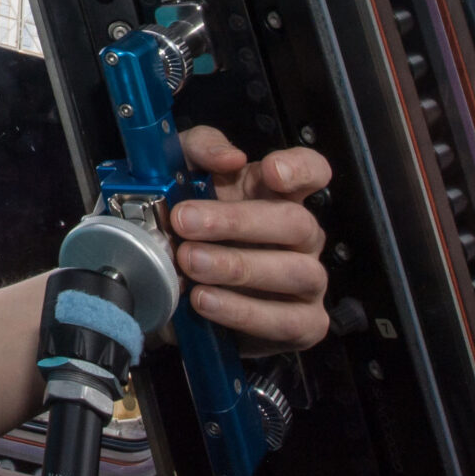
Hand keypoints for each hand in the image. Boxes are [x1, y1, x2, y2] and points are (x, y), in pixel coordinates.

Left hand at [169, 128, 330, 353]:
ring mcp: (306, 280)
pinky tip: (206, 301)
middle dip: (237, 222)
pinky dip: (244, 312)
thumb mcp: (180, 173)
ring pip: (297, 271)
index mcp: (276, 194)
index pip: (313, 171)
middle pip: (296, 221)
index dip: (300, 169)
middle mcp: (300, 236)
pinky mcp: (301, 324)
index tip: (271, 172)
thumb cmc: (183, 228)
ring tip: (190, 264)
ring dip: (239, 267)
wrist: (162, 289)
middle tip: (186, 222)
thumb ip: (201, 150)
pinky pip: (287, 321)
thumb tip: (229, 157)